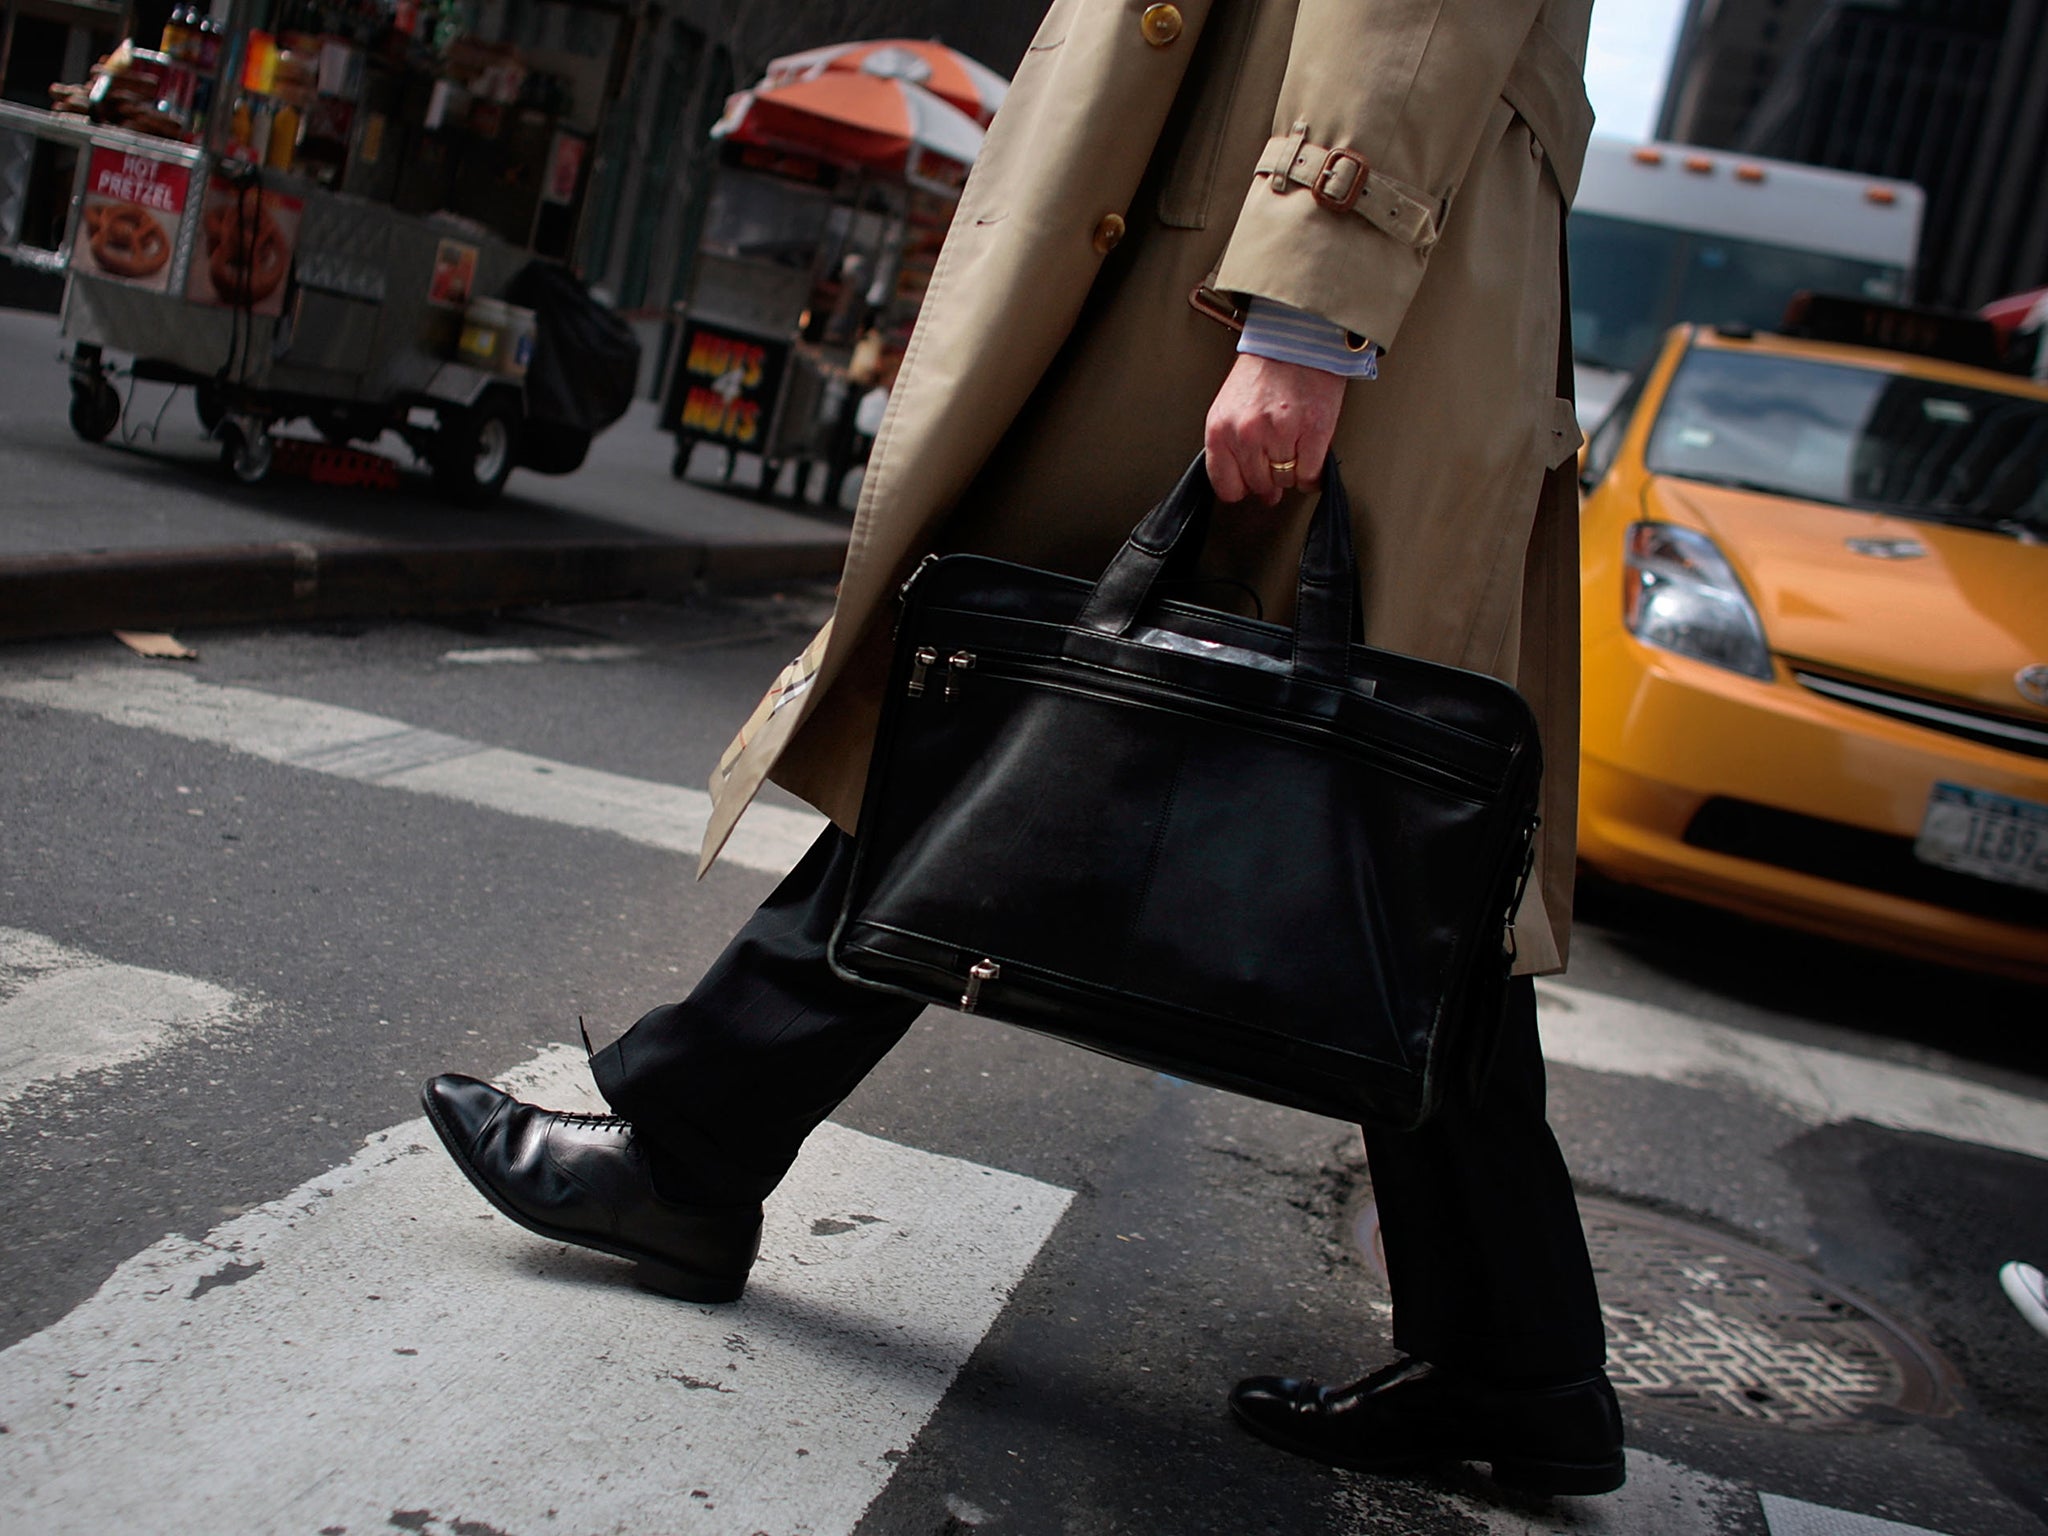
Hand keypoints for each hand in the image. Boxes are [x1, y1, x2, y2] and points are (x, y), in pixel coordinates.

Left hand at [1204, 352, 1346, 504]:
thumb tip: (1252, 488)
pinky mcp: (1313, 432)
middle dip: (1270, 477)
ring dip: (1292, 471)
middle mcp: (1246, 434)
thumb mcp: (1229, 407)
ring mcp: (1280, 434)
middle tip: (1278, 458)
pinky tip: (1311, 456)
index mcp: (1220, 428)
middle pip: (1259, 484)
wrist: (1295, 339)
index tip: (1250, 483)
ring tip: (1294, 446)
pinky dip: (1313, 474)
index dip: (1241, 488)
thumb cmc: (1264, 370)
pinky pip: (1310, 475)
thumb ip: (1232, 448)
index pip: (1226, 486)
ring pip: (1285, 480)